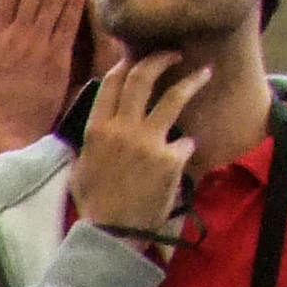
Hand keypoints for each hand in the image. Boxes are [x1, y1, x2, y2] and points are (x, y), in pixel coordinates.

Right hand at [68, 49, 208, 243]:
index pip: (113, 81)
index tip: (141, 56)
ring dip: (192, 80)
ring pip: (174, 97)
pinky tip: (188, 149)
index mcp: (97, 129)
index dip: (129, 62)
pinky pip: (185, 142)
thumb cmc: (94, 202)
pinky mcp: (169, 159)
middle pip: (142, 77)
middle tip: (175, 54)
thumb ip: (93, 138)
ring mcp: (148, 143)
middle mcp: (122, 129)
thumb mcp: (82, 165)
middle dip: (161, 58)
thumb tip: (102, 119)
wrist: (112, 232)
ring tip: (204, 73)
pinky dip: (187, 144)